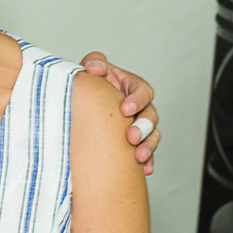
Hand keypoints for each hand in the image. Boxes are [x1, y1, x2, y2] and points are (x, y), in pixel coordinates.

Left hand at [80, 52, 159, 175]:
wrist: (80, 105)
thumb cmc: (87, 85)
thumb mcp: (89, 70)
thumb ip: (94, 63)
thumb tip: (96, 68)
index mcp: (131, 87)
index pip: (143, 90)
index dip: (137, 100)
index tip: (125, 109)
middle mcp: (139, 106)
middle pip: (151, 115)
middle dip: (143, 127)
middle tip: (131, 136)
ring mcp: (138, 125)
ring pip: (152, 135)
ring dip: (148, 146)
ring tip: (138, 156)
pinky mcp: (135, 142)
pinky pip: (146, 152)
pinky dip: (147, 160)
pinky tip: (145, 169)